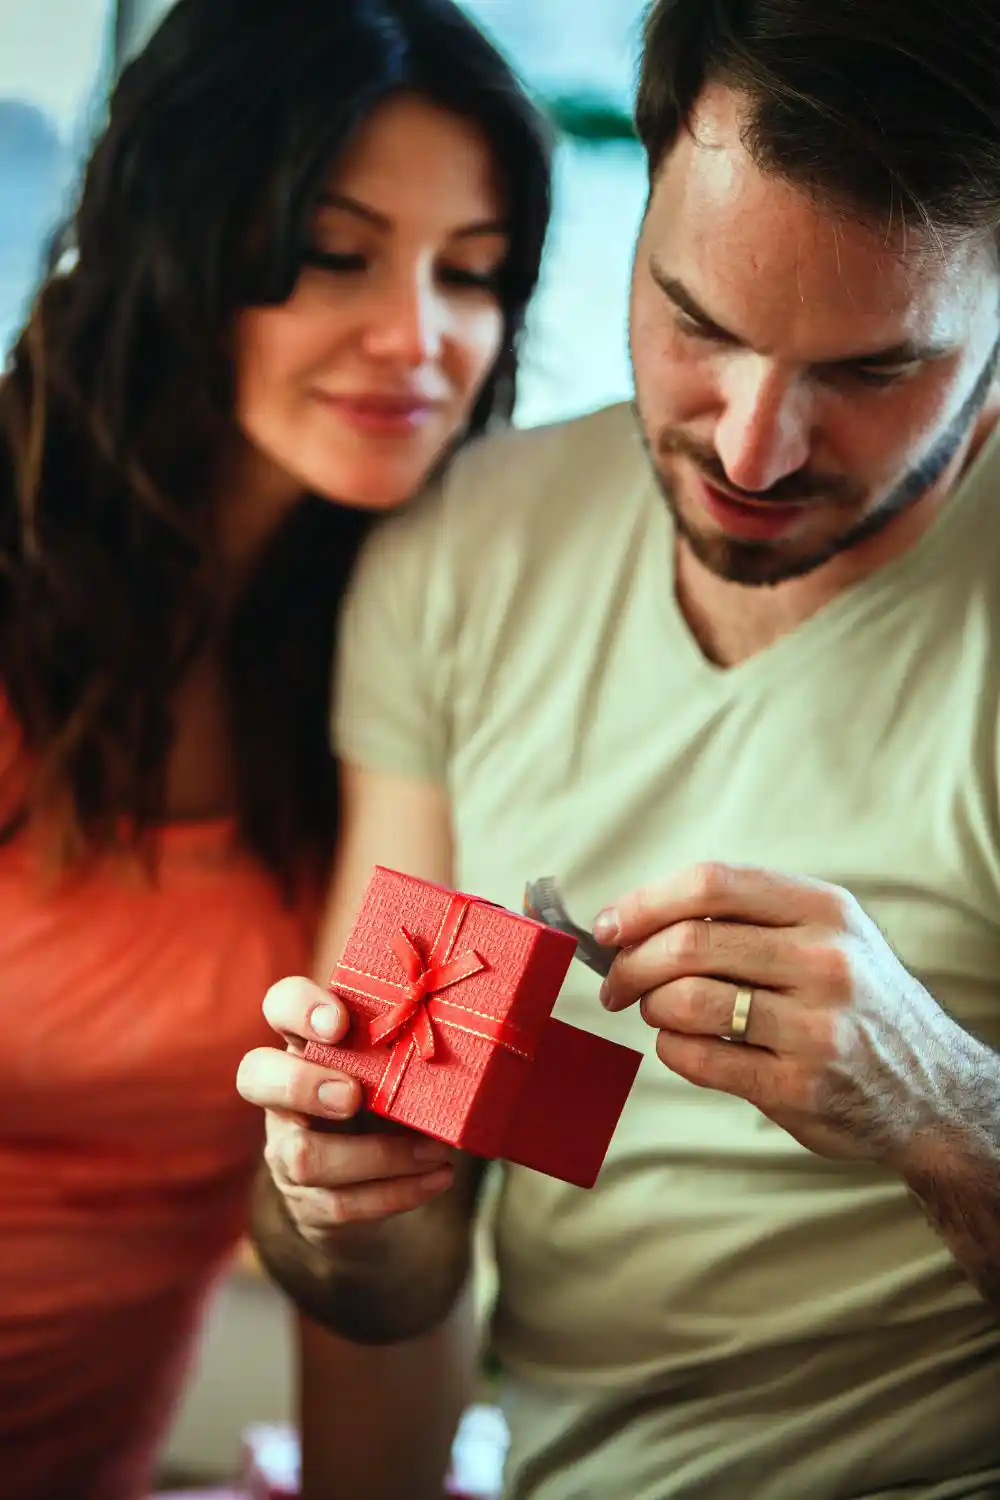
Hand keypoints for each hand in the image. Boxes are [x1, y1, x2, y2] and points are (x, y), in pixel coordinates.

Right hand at [236, 978, 454, 1244]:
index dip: (299, 1008)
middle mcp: (282, 1093)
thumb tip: (468, 1033)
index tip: (340, 1023)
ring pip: (302, 1157)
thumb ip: (408, 1046)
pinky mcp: (306, 1201)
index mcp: (306, 1042)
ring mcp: (287, 1149)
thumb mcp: (392, 1066)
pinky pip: (340, 1204)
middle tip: (354, 1096)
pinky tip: (437, 1178)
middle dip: (302, 1085)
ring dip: (378, 1156)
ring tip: (435, 1152)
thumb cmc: (386, 1097)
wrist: (363, 1183)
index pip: (280, 1006)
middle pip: (254, 1076)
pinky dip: (397, 1192)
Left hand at [596, 862, 964, 1165]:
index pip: (711, 883)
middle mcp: (824, 961)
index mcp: (824, 909)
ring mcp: (814, 1027)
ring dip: (651, 1006)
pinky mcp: (797, 1087)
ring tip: (658, 1012)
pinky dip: (671, 1049)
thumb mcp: (830, 934)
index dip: (645, 901)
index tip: (610, 926)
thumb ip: (749, 915)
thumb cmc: (857, 1001)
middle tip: (616, 981)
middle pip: (689, 942)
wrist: (933, 1091)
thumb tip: (636, 917)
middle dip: (632, 962)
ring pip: (686, 1000)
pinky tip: (683, 1046)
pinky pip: (698, 1058)